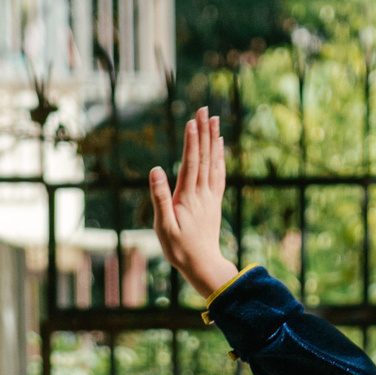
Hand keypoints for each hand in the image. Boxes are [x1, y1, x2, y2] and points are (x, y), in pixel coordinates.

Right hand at [148, 107, 241, 298]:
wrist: (203, 265)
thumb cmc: (179, 249)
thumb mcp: (164, 227)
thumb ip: (160, 198)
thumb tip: (155, 171)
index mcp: (188, 198)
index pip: (191, 164)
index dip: (192, 142)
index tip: (192, 121)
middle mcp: (202, 194)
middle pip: (204, 157)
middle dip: (204, 132)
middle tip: (204, 109)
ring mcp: (211, 197)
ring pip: (214, 162)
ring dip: (213, 139)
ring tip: (214, 119)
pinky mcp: (215, 202)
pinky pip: (219, 174)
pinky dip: (220, 157)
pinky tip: (220, 145)